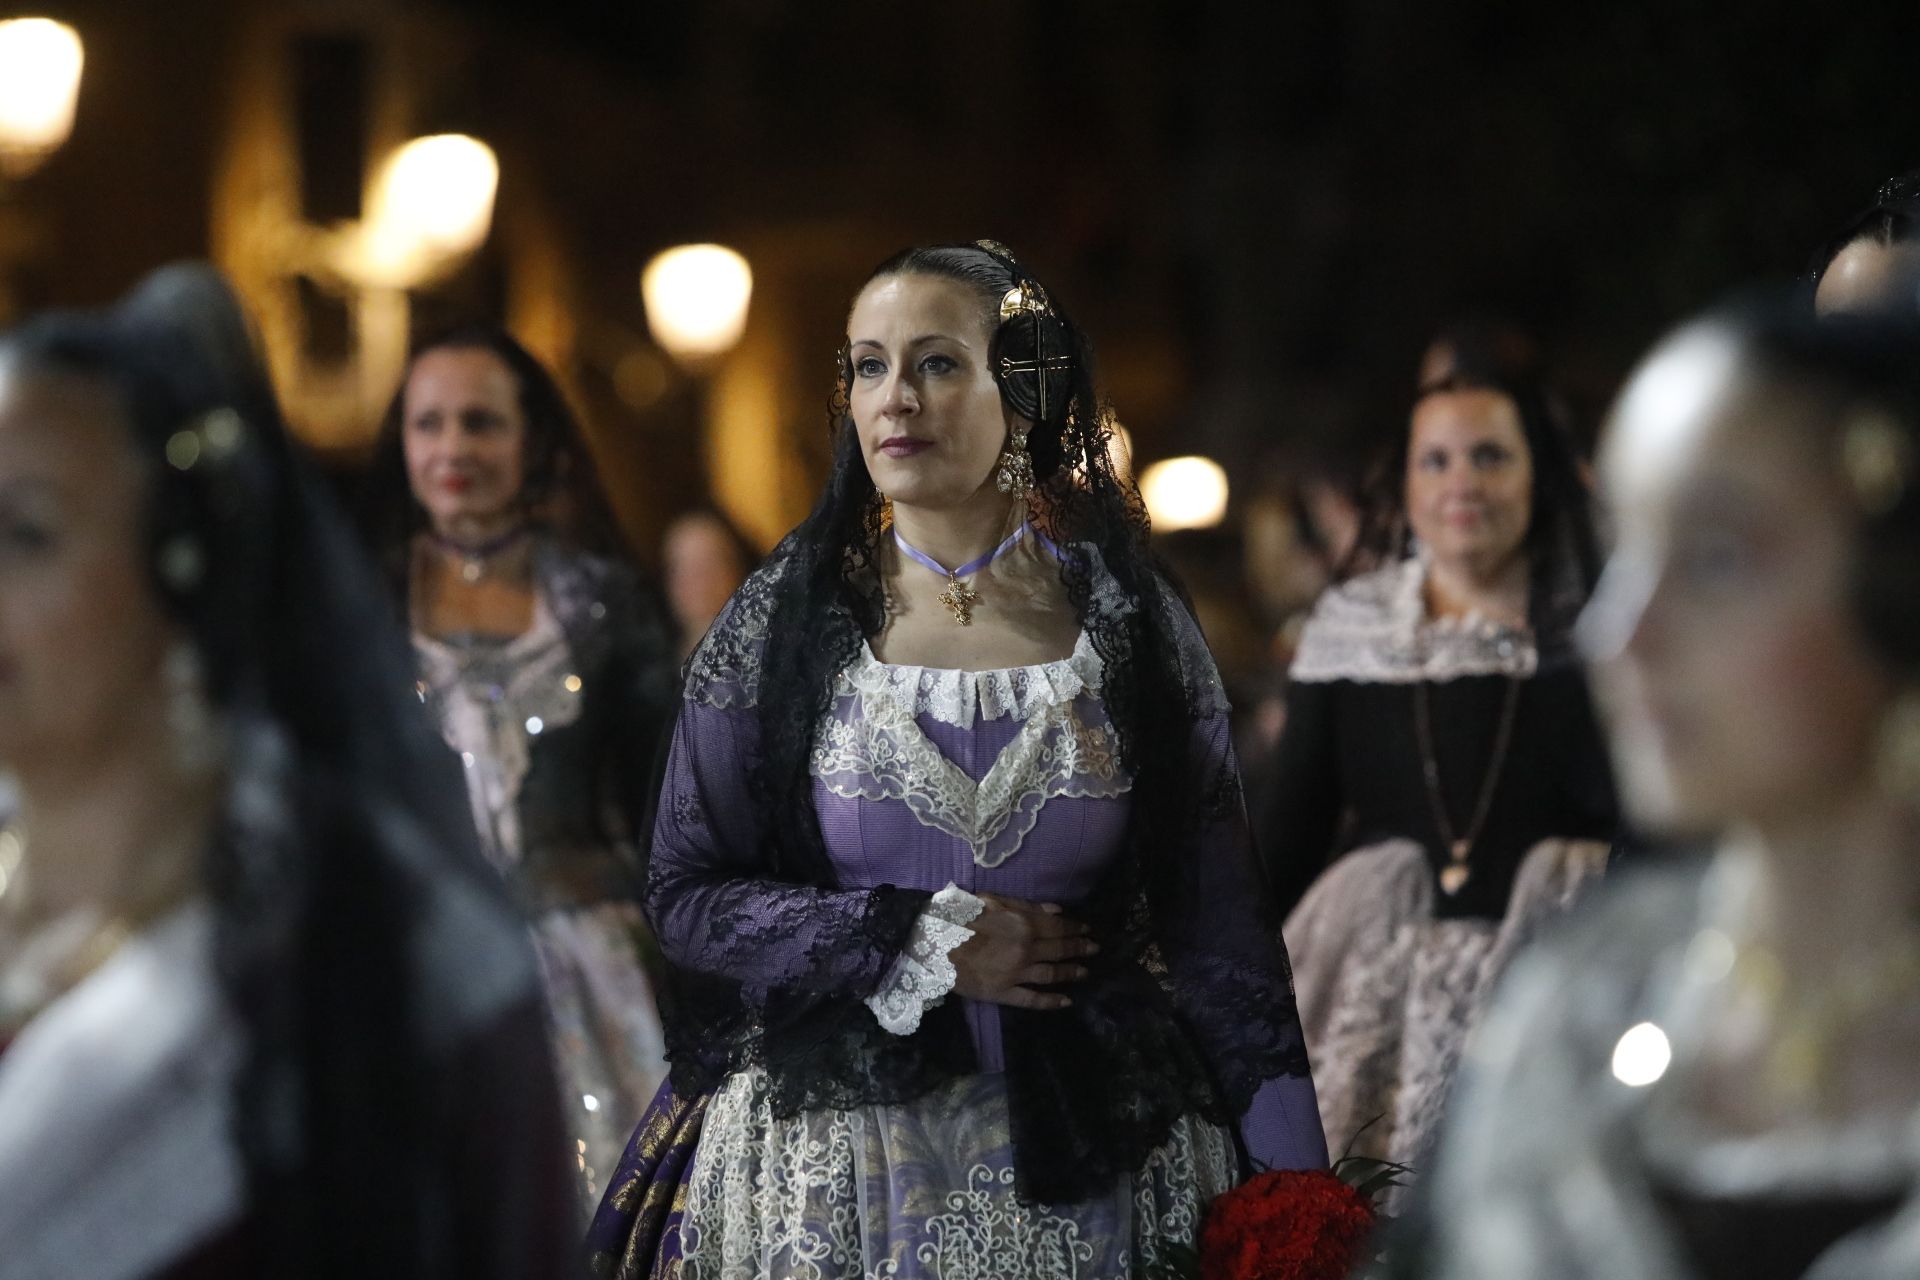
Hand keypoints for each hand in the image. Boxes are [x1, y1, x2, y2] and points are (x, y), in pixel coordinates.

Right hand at [950, 893, 1097, 1010]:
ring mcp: (1016, 974)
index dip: (1076, 929)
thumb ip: (1027, 905)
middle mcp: (1026, 949)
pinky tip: (1066, 1002)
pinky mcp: (1003, 993)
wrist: (933, 943)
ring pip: (1052, 975)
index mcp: (1024, 924)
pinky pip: (1033, 1000)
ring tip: (1085, 972)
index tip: (1088, 930)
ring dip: (1071, 973)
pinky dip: (1051, 1002)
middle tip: (1094, 950)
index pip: (1059, 928)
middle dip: (1080, 949)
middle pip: (1060, 951)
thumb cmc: (961, 916)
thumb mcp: (994, 900)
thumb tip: (1058, 911)